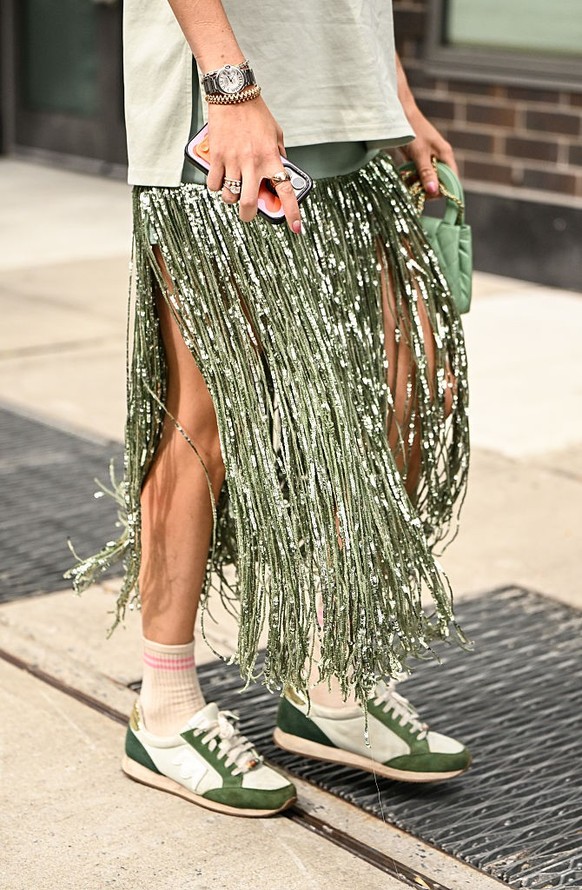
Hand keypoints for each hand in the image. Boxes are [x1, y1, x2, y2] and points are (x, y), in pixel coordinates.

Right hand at [206, 97, 301, 233]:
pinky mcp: (216, 156)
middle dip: (248, 215)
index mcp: (271, 158)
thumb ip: (278, 155)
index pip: (285, 191)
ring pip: (229, 196)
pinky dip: (215, 186)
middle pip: (248, 204)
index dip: (291, 212)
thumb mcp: (276, 134)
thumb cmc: (255, 114)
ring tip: (232, 187)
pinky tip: (220, 177)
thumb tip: (280, 172)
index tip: (296, 228)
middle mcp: (252, 163)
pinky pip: (213, 184)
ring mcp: (233, 161)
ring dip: (231, 197)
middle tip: (248, 213)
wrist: (233, 94)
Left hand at [400, 105, 457, 197]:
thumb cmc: (412, 130)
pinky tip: (405, 178)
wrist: (399, 114)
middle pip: (439, 181)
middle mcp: (439, 158)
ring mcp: (429, 159)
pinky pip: (418, 174)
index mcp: (445, 155)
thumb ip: (426, 172)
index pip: (452, 180)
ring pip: (427, 179)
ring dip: (418, 184)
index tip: (429, 197)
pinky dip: (412, 178)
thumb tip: (433, 191)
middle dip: (428, 189)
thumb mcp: (419, 154)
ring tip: (408, 184)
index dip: (443, 190)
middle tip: (416, 191)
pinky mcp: (418, 159)